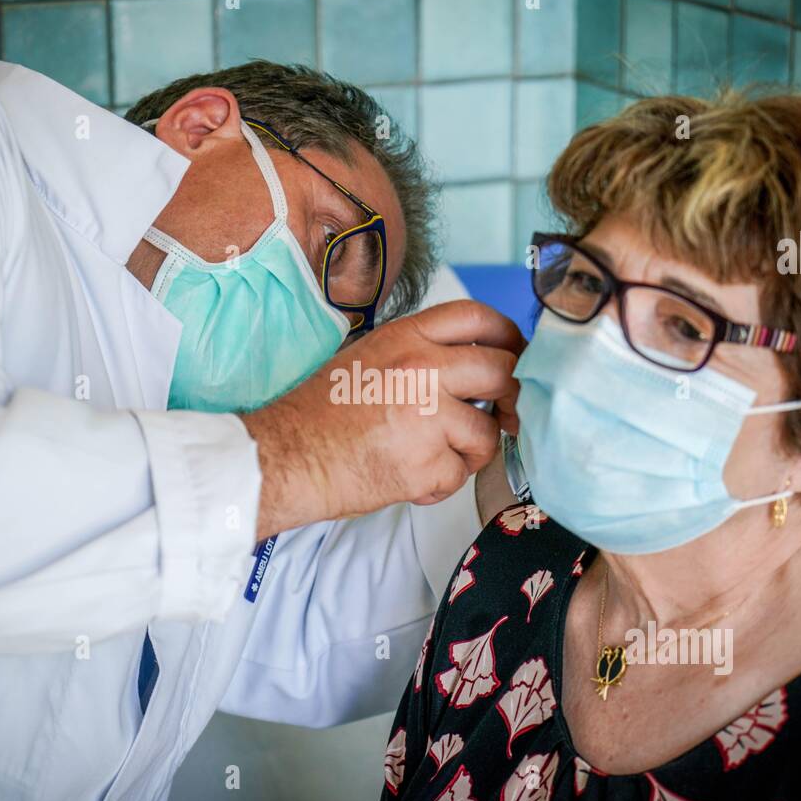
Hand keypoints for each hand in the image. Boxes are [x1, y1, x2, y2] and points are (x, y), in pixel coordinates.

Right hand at [242, 300, 524, 538]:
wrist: (286, 458)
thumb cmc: (319, 413)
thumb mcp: (368, 357)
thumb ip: (419, 353)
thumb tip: (471, 364)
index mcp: (405, 337)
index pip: (478, 318)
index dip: (508, 336)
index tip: (514, 353)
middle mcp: (421, 369)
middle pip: (501, 371)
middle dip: (506, 397)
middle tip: (496, 414)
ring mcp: (426, 416)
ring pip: (487, 431)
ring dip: (470, 450)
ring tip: (434, 456)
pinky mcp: (426, 463)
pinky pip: (461, 473)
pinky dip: (442, 482)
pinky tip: (411, 477)